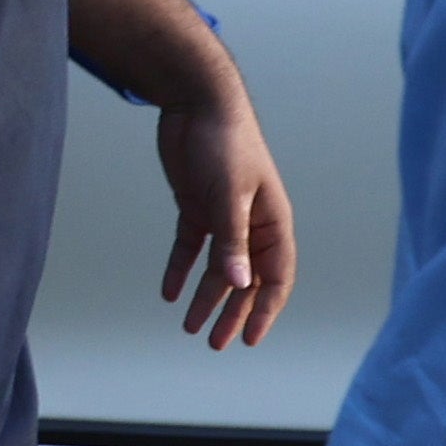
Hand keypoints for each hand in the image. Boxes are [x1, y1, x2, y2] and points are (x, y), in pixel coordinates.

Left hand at [153, 95, 294, 348]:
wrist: (197, 102)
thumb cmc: (226, 142)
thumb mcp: (229, 196)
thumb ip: (233, 241)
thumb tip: (240, 285)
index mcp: (272, 222)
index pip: (276, 277)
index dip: (265, 309)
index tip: (250, 339)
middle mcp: (251, 224)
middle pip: (244, 279)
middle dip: (231, 312)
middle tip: (215, 343)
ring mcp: (223, 216)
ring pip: (217, 267)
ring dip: (205, 297)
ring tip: (189, 326)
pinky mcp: (196, 206)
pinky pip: (190, 247)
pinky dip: (181, 269)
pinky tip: (169, 291)